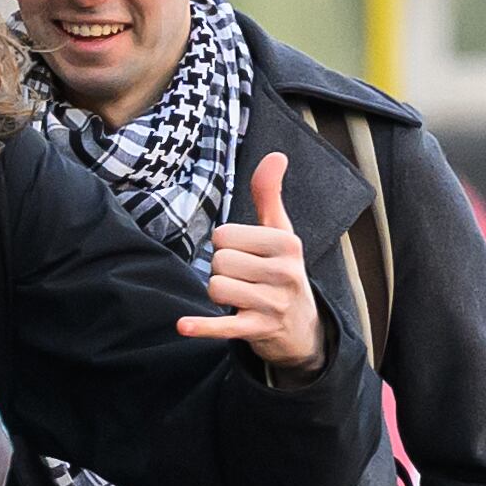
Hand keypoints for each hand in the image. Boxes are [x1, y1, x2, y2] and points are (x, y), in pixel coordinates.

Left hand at [177, 151, 323, 374]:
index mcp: (287, 243)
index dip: (226, 245)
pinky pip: (223, 326)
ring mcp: (273, 303)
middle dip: (221, 270)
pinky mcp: (258, 329)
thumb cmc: (282, 270)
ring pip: (216, 288)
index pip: (225, 235)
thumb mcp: (281, 232)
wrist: (303, 327)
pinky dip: (202, 327)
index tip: (244, 254)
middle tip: (242, 278)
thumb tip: (276, 155)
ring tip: (240, 296)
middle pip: (219, 262)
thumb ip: (269, 194)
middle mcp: (284, 272)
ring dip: (219, 293)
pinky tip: (182, 325)